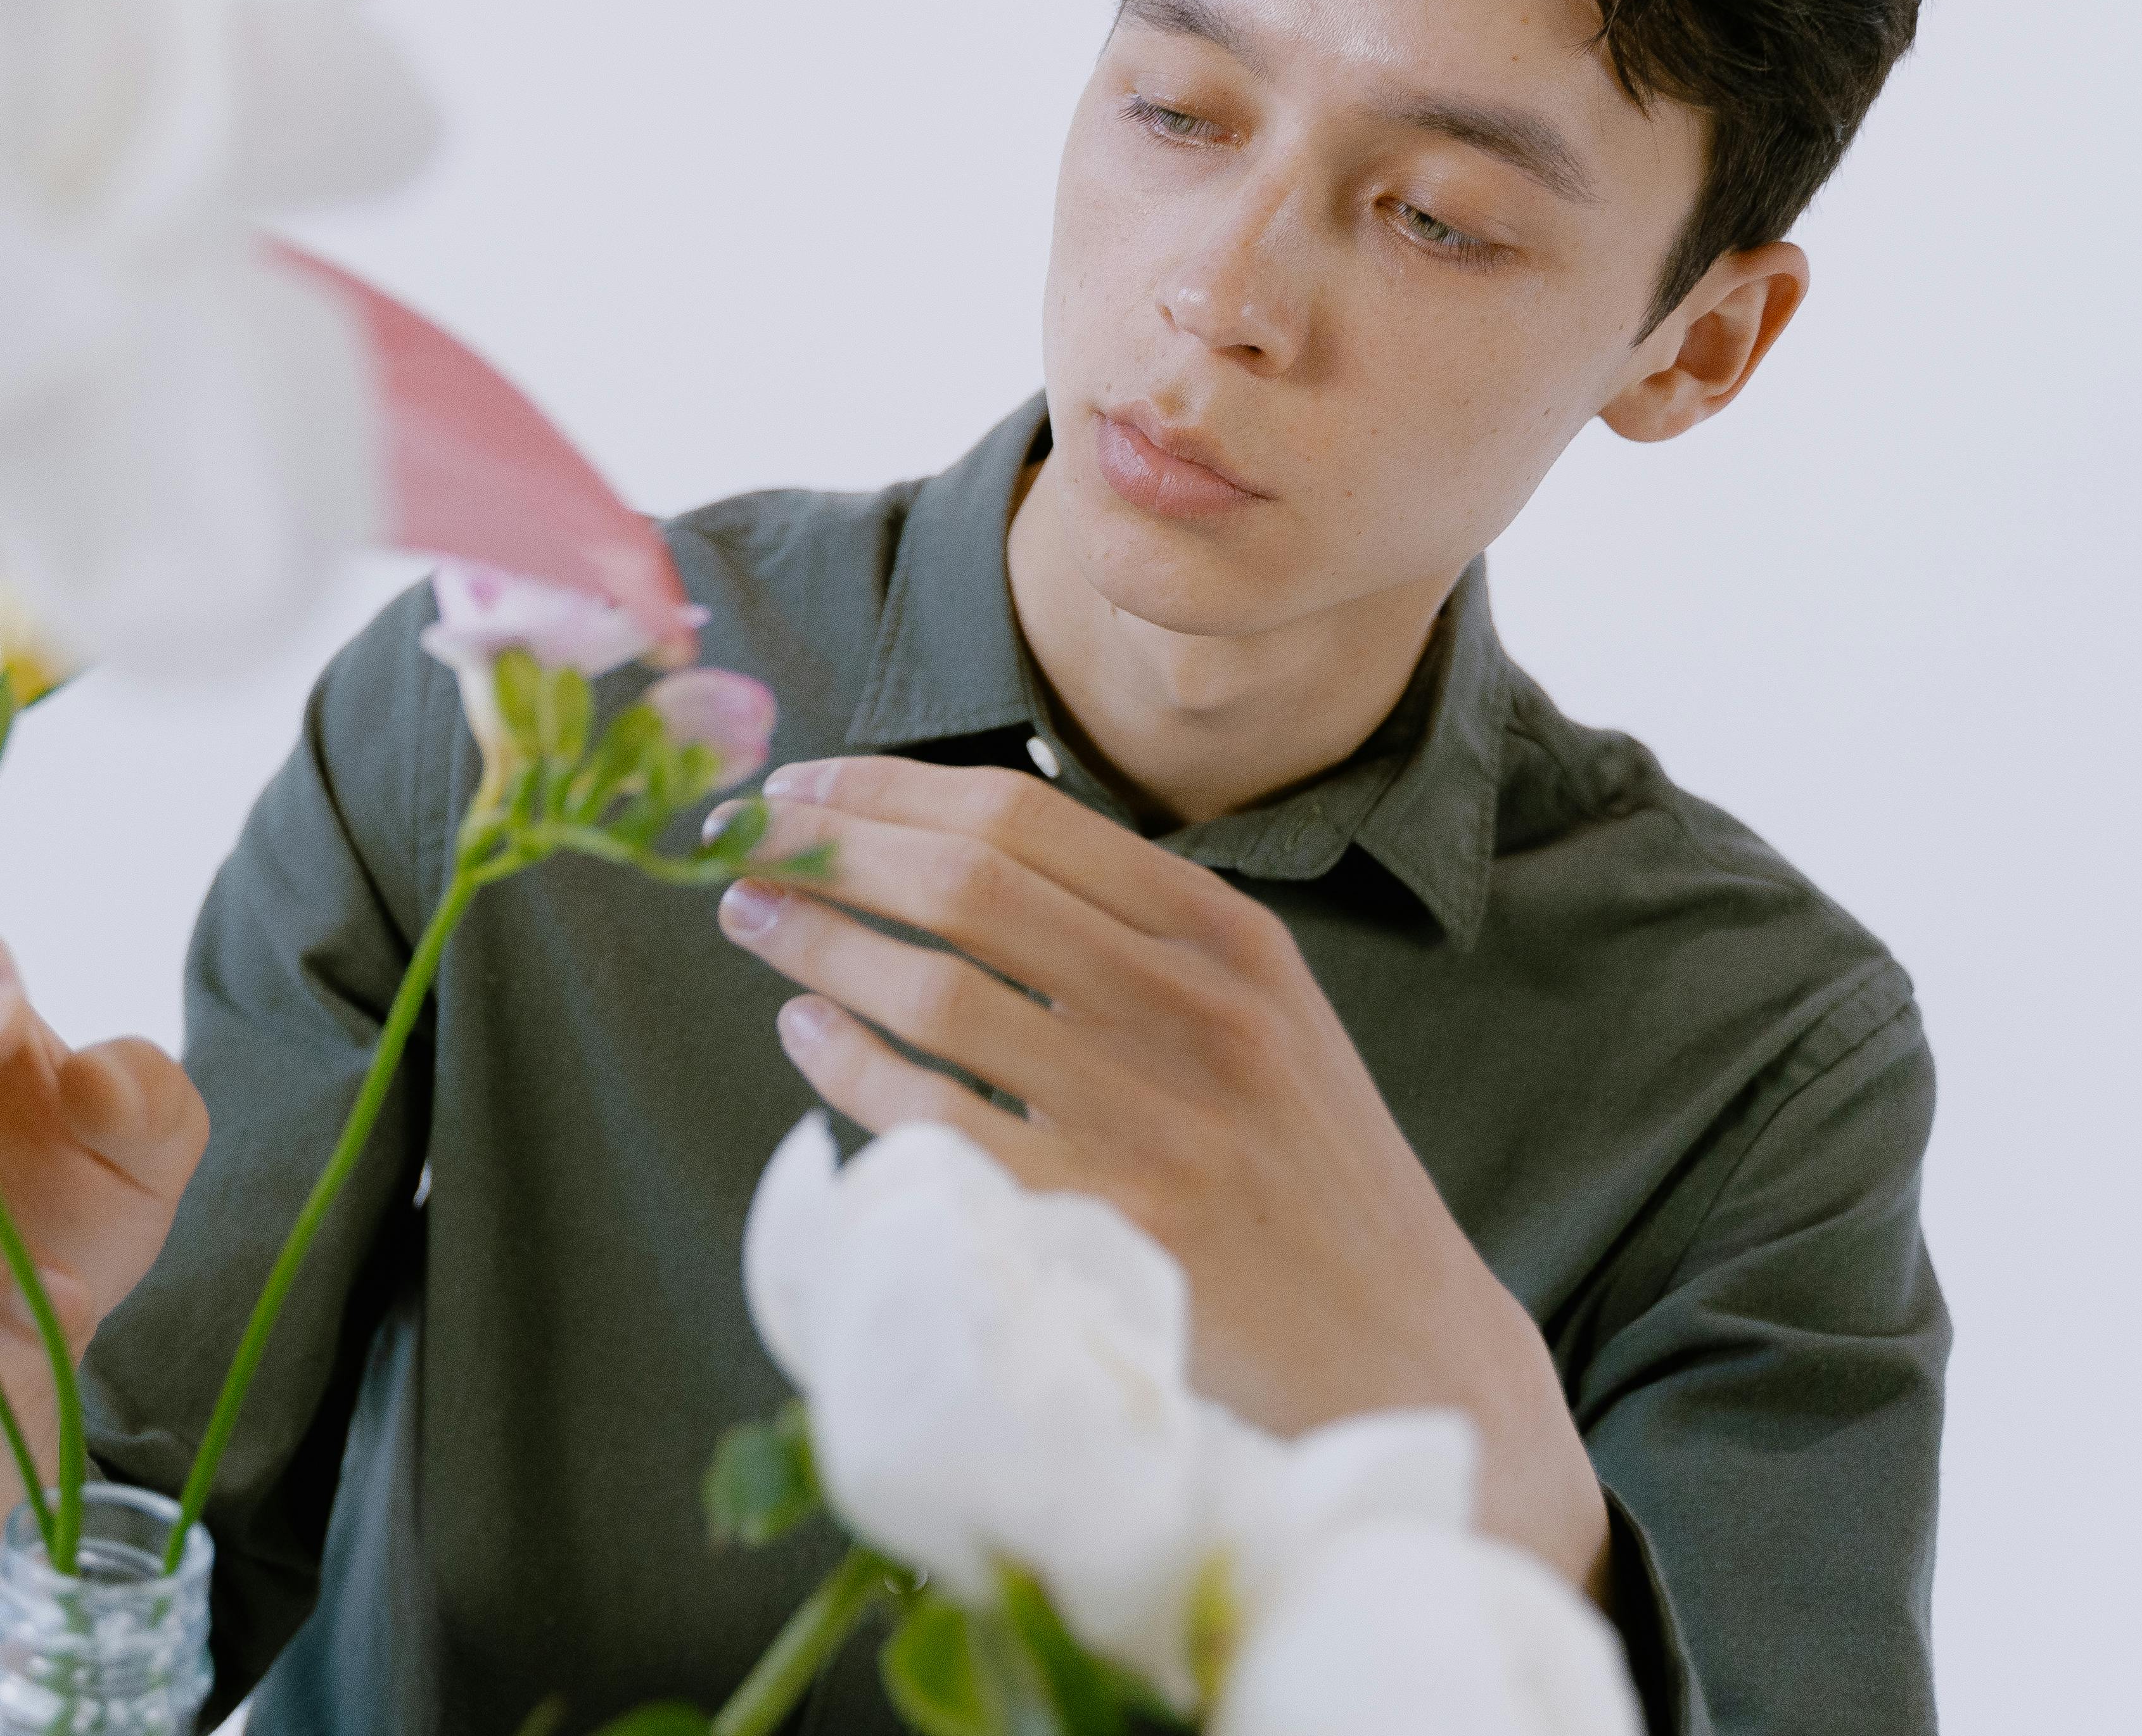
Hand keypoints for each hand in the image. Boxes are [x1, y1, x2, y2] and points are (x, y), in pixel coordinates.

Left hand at [714, 757, 1609, 1596]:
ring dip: (817, 943)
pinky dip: (850, 1065)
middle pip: (965, 882)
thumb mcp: (1260, 1017)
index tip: (799, 790)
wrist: (1400, 1351)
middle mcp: (1193, 1007)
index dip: (886, 790)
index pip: (1021, 816)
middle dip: (830, 849)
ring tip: (752, 919)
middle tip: (741, 844)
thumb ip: (1133, 934)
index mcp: (1226, 937)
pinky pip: (936, 1120)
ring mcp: (1152, 1117)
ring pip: (937, 991)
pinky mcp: (1107, 1223)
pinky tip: (806, 1033)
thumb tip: (947, 855)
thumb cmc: (1303, 1176)